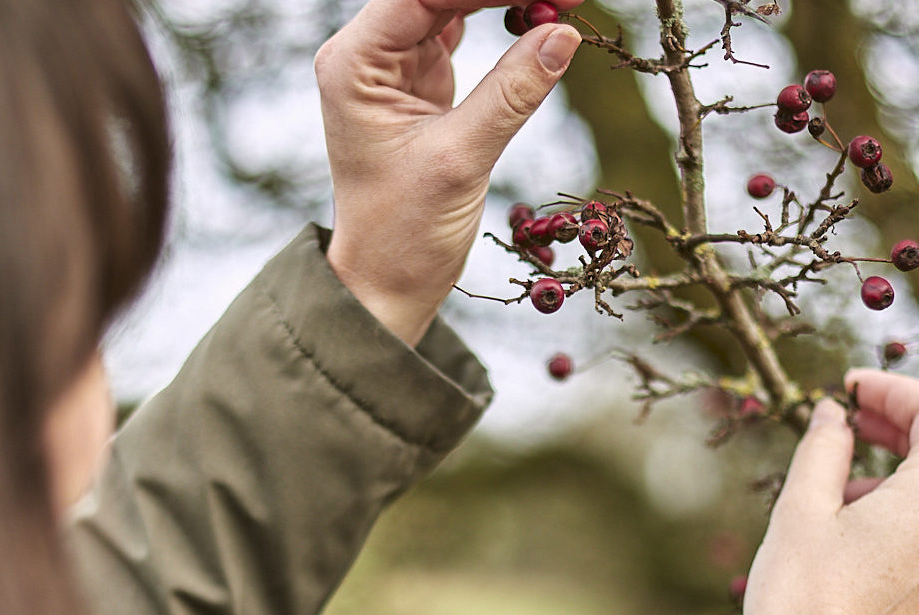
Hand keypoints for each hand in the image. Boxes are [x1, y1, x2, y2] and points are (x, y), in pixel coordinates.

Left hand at [315, 0, 582, 344]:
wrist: (387, 281)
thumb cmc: (403, 232)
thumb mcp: (460, 159)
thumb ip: (511, 92)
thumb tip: (563, 34)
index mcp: (354, 63)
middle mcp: (367, 55)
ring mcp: (395, 65)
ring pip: (456, 4)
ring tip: (561, 2)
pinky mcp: (422, 81)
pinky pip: (466, 30)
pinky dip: (506, 20)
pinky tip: (543, 14)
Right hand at [743, 370, 918, 614]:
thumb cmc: (803, 606)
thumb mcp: (801, 512)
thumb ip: (823, 450)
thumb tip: (834, 414)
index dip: (896, 390)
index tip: (852, 389)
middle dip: (913, 430)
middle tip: (859, 425)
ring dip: (913, 480)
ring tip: (847, 494)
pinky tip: (866, 546)